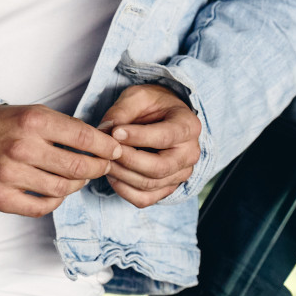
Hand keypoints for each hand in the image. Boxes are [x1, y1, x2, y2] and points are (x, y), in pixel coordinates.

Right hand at [0, 104, 122, 216]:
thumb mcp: (29, 113)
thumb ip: (61, 127)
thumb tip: (99, 142)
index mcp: (33, 121)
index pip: (84, 138)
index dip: (106, 147)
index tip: (115, 150)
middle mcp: (22, 147)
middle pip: (78, 167)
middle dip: (98, 168)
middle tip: (102, 167)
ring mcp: (10, 175)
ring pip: (62, 189)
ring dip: (77, 186)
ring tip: (77, 179)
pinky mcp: (0, 198)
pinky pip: (41, 207)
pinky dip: (55, 201)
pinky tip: (55, 193)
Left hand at [96, 84, 200, 208]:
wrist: (164, 117)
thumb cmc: (153, 105)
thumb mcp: (138, 96)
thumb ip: (122, 110)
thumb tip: (105, 130)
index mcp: (188, 126)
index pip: (165, 137)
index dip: (138, 137)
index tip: (115, 132)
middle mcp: (190, 153)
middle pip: (158, 167)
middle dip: (128, 160)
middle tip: (108, 151)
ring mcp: (181, 174)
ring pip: (149, 184)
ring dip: (122, 174)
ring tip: (105, 159)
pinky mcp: (168, 188)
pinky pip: (145, 199)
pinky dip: (124, 190)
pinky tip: (112, 174)